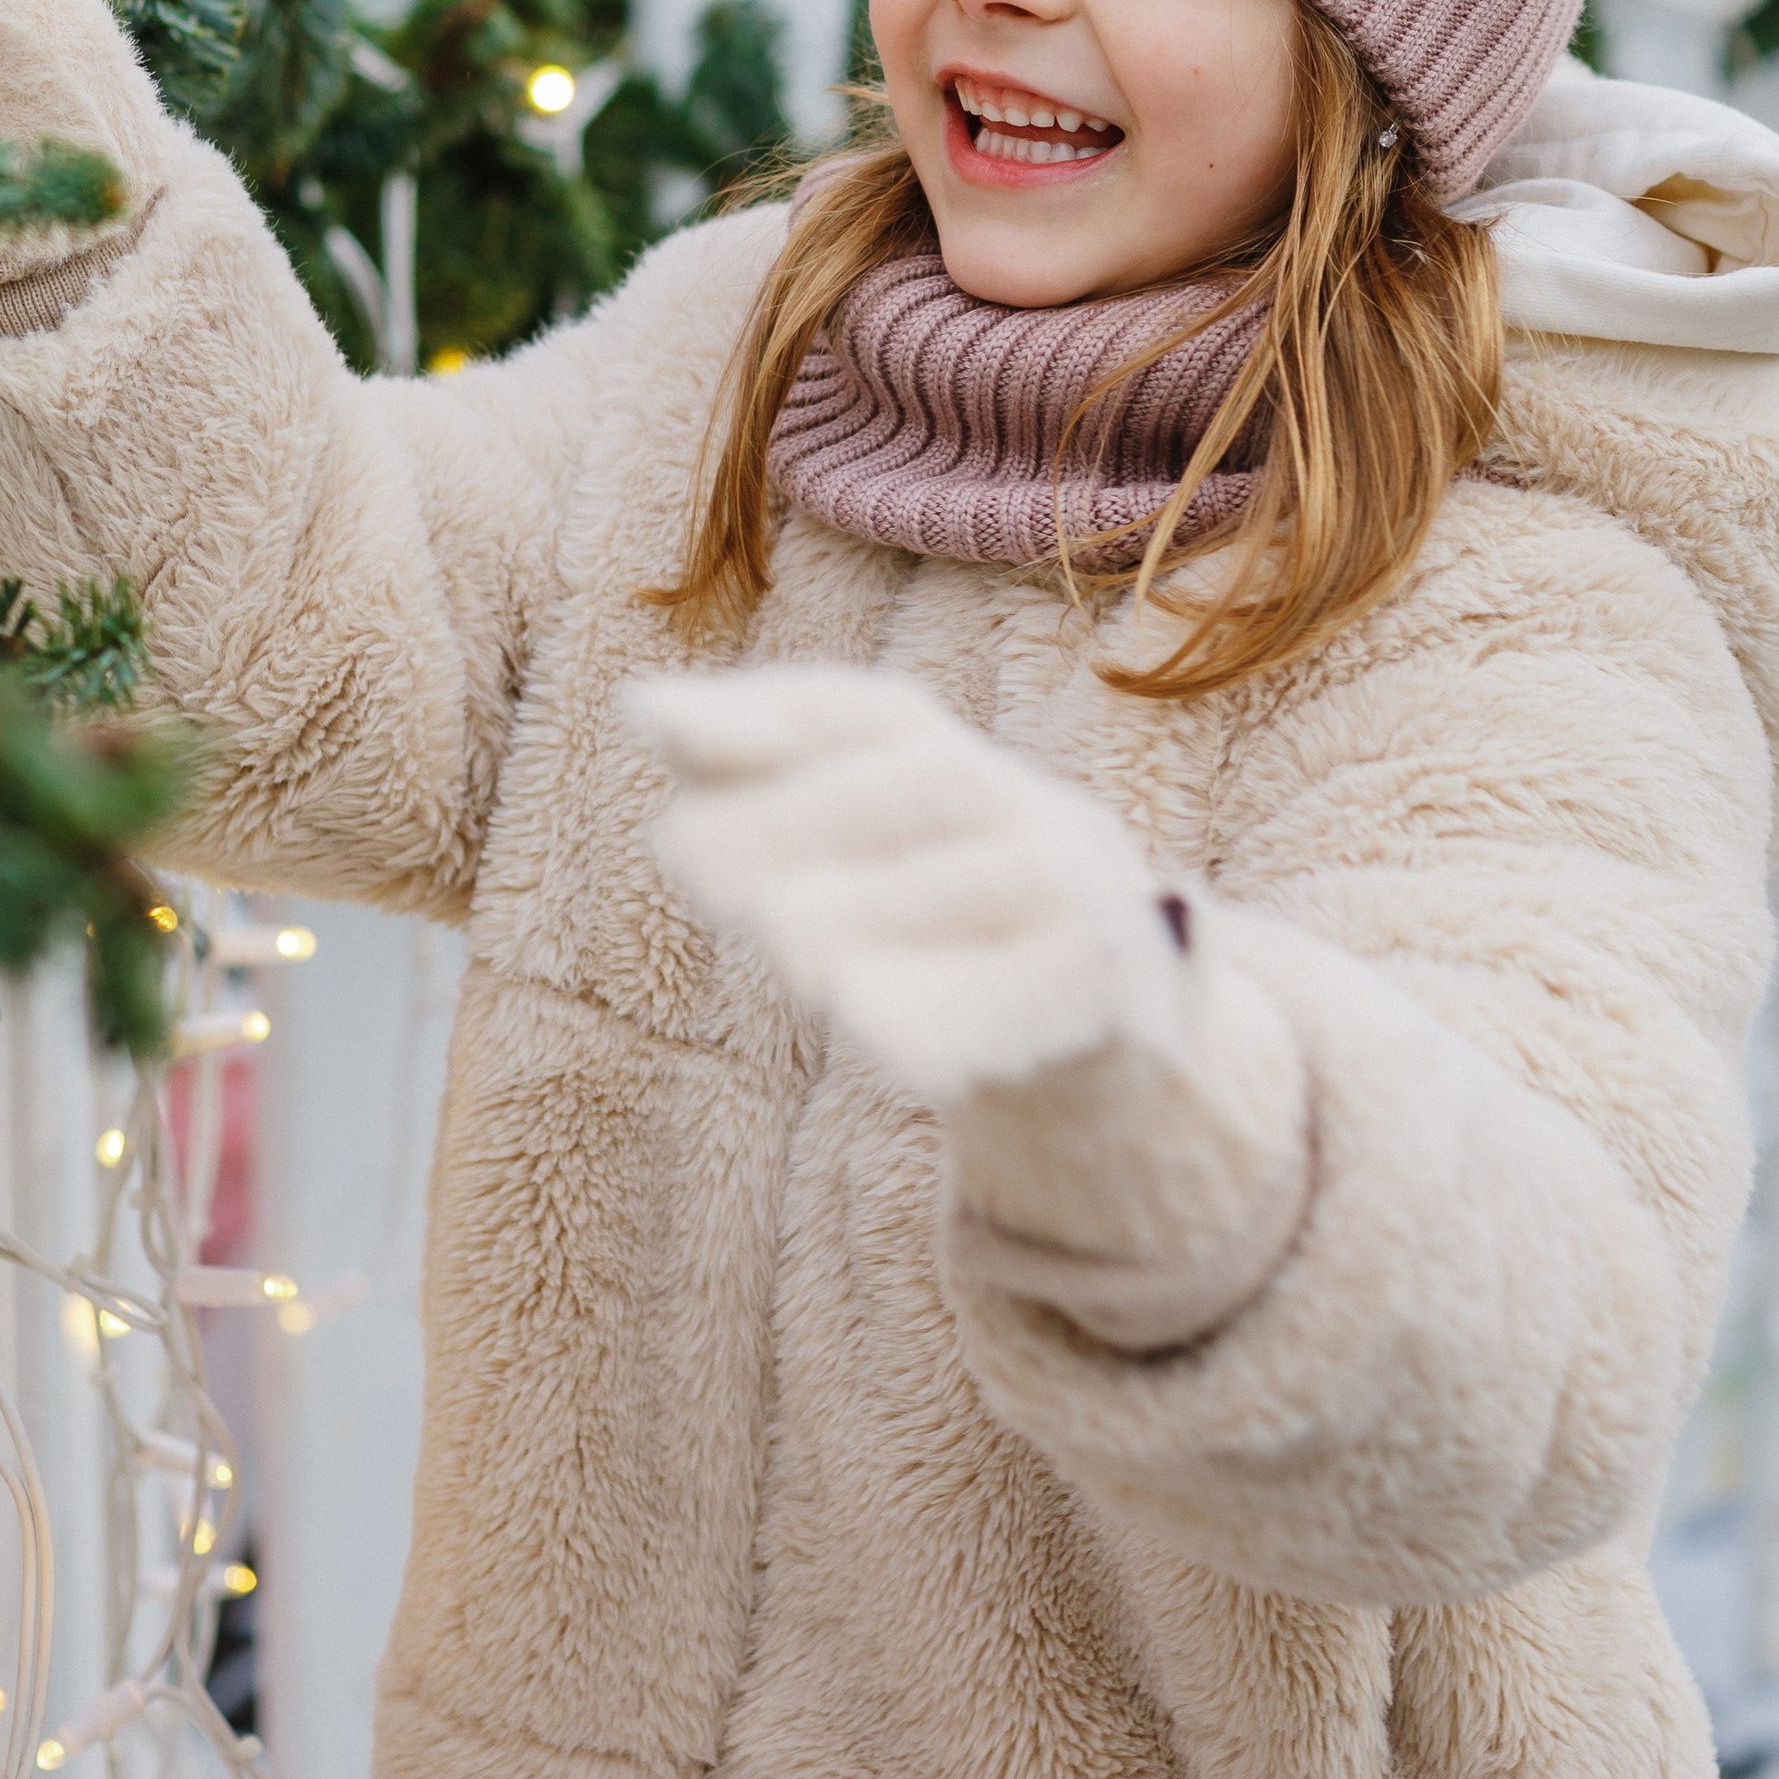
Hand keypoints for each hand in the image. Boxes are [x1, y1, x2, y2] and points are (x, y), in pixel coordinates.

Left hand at [635, 663, 1309, 1325]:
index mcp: (968, 775)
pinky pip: (1052, 992)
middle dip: (800, 817)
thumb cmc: (960, 954)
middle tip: (687, 865)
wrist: (1138, 1070)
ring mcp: (1095, 901)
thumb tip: (641, 707)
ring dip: (875, 906)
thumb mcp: (870, 873)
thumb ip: (764, 792)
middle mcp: (1039, 815)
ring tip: (782, 948)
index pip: (870, 716)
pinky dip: (964, 1008)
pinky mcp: (1134, 1001)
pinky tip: (871, 1031)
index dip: (765, 712)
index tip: (645, 724)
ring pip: (993, 878)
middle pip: (925, 785)